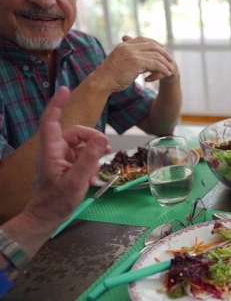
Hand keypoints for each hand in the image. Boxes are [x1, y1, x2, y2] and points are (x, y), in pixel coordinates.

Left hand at [23, 87, 110, 230]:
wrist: (46, 219)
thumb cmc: (56, 202)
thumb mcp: (76, 181)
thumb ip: (89, 159)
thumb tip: (100, 140)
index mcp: (51, 150)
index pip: (51, 120)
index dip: (57, 104)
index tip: (65, 90)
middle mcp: (54, 151)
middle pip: (75, 133)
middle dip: (92, 138)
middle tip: (106, 149)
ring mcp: (60, 158)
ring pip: (81, 145)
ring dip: (93, 154)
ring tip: (97, 170)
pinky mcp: (65, 166)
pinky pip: (81, 157)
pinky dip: (90, 164)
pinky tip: (92, 178)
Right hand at [94, 35, 178, 92]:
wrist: (101, 82)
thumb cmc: (109, 76)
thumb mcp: (119, 62)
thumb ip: (130, 58)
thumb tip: (142, 63)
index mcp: (123, 45)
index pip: (143, 39)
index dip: (155, 44)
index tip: (162, 50)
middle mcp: (128, 47)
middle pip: (152, 45)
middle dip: (163, 52)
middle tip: (170, 59)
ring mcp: (132, 53)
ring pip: (155, 54)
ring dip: (165, 62)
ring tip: (170, 68)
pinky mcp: (136, 62)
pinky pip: (155, 64)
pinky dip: (163, 68)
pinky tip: (167, 73)